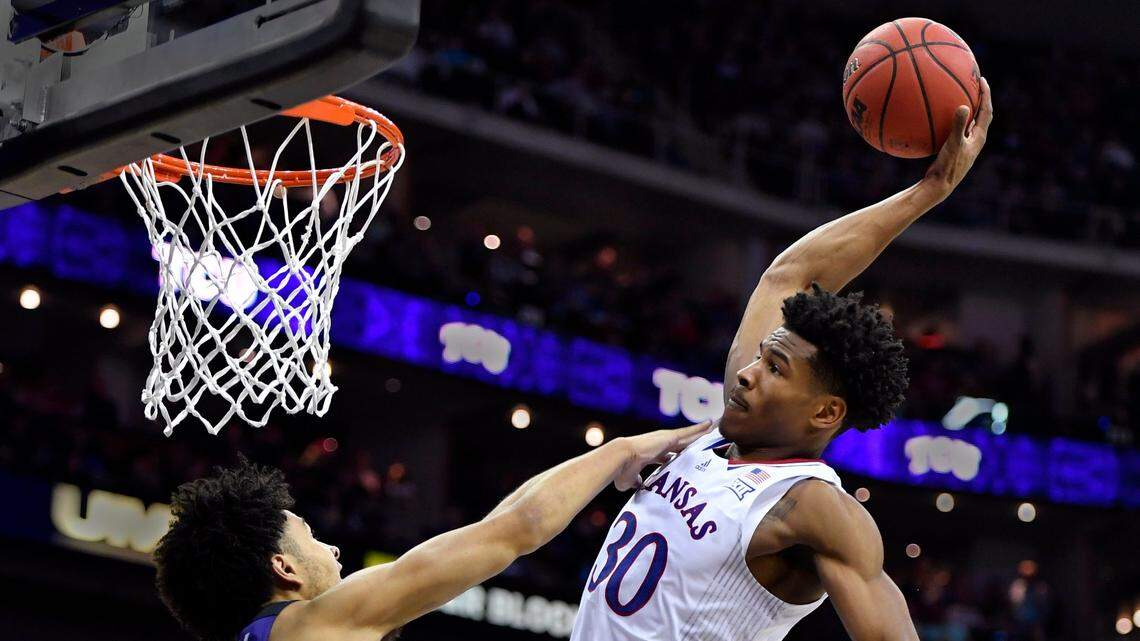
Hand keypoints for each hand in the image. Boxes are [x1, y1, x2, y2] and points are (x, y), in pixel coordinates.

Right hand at [613, 421, 712, 490]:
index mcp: (650, 454)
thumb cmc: (622, 470)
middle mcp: (659, 445)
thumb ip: (637, 482)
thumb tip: (639, 486)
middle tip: (703, 440)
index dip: (675, 455)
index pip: (666, 454)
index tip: (682, 457)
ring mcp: (665, 439)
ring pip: (688, 436)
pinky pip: (690, 432)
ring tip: (712, 427)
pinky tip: (710, 424)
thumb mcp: (631, 480)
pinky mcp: (670, 437)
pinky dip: (700, 428)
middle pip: (680, 443)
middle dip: (691, 441)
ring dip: (699, 432)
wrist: (622, 457)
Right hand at [922, 76, 993, 199]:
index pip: (987, 111)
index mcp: (979, 137)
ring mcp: (966, 144)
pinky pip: (957, 129)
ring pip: (970, 122)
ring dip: (968, 108)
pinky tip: (941, 116)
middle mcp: (975, 139)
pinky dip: (953, 119)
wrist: (940, 185)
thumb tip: (963, 106)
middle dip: (979, 98)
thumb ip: (958, 125)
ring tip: (960, 95)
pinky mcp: (956, 148)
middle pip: (982, 114)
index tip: (982, 80)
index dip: (986, 95)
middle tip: (974, 83)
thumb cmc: (948, 165)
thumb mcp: (953, 144)